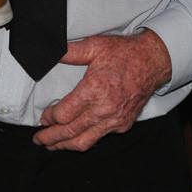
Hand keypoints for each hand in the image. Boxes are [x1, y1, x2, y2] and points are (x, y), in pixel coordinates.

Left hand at [33, 30, 171, 151]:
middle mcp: (104, 109)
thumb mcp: (95, 46)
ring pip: (84, 141)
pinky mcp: (123, 124)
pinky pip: (100, 137)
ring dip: (65, 145)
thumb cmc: (125, 53)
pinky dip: (85, 140)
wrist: (153, 61)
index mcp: (94, 90)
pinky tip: (76, 137)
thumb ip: (70, 52)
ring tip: (53, 145)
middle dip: (51, 138)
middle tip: (39, 139)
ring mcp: (114, 120)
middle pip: (70, 132)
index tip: (43, 117)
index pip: (64, 114)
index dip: (49, 118)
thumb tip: (49, 52)